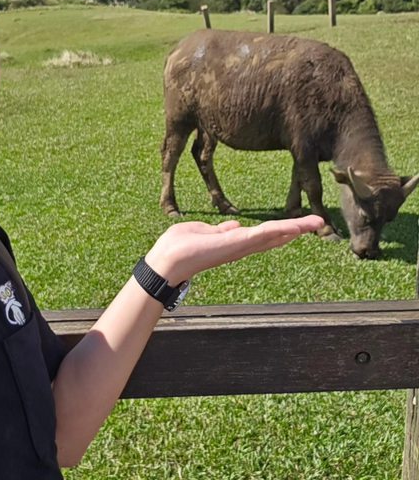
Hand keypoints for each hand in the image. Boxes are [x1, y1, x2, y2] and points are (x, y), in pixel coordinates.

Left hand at [145, 215, 323, 283]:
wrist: (166, 261)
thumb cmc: (177, 247)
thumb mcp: (201, 232)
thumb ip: (219, 230)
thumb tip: (232, 227)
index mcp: (232, 242)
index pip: (261, 235)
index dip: (281, 230)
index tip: (299, 225)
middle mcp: (240, 246)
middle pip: (273, 237)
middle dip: (296, 229)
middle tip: (318, 223)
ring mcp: (239, 246)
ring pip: (272, 236)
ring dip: (294, 228)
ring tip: (315, 223)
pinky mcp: (235, 244)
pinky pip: (261, 235)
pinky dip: (278, 230)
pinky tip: (294, 227)